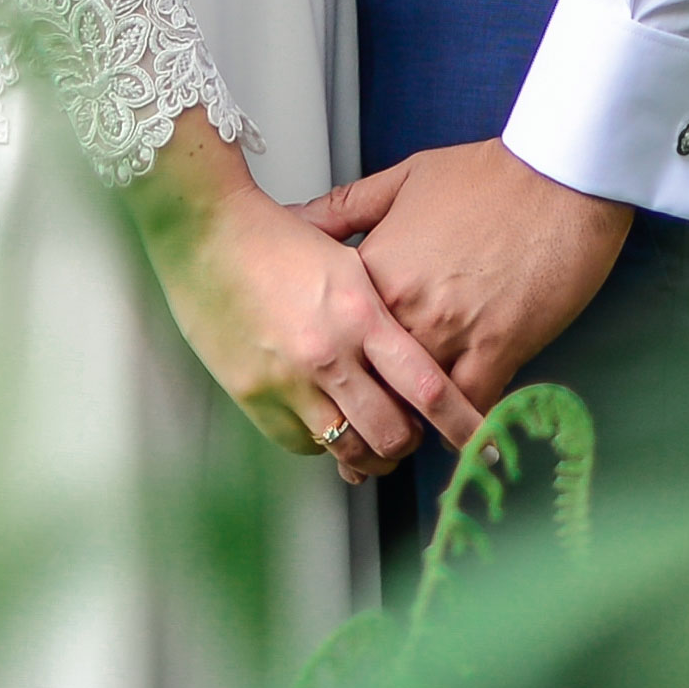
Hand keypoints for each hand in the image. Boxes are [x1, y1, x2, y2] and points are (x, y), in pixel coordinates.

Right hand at [139, 164, 489, 481]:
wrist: (205, 232)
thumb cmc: (278, 239)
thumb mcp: (349, 259)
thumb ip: (385, 305)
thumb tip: (423, 339)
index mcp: (362, 315)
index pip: (427, 387)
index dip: (461, 425)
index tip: (483, 445)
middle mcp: (329, 354)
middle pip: (391, 433)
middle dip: (410, 445)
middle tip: (415, 438)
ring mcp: (288, 381)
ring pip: (347, 448)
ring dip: (370, 455)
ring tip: (376, 442)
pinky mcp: (253, 396)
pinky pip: (302, 444)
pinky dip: (323, 444)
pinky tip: (329, 425)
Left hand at [304, 140, 634, 417]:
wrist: (559, 176)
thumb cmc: (488, 175)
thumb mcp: (403, 180)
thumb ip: (344, 208)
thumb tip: (295, 221)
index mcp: (374, 270)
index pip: (337, 338)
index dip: (336, 365)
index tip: (338, 382)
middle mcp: (403, 308)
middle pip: (370, 382)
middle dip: (369, 408)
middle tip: (368, 433)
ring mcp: (450, 332)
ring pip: (415, 405)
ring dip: (414, 426)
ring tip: (410, 441)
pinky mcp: (498, 348)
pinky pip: (469, 408)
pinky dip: (463, 427)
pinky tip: (461, 435)